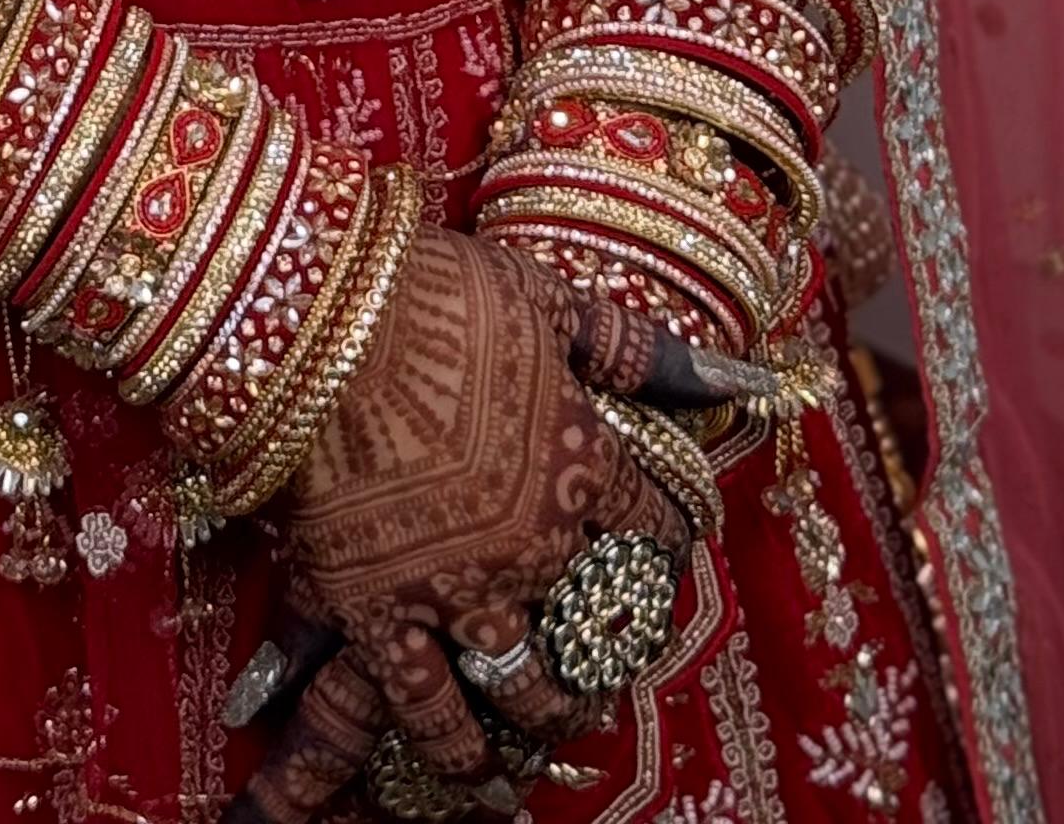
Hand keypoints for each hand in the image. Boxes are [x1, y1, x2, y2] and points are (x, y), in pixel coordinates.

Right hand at [227, 234, 691, 818]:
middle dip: (617, 644)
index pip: (653, 527)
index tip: (671, 546)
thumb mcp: (549, 300)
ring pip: (524, 685)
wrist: (324, 317)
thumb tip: (739, 381)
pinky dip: (456, 746)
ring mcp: (460, 589)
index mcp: (583, 464)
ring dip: (551, 711)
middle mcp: (536, 545)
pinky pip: (429, 705)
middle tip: (616, 654)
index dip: (669, 539)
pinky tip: (476, 773)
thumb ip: (638, 350)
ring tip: (561, 721)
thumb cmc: (437, 291)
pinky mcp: (382, 612)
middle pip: (599, 622)